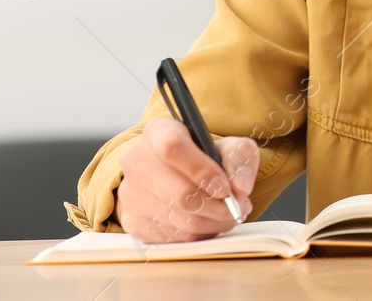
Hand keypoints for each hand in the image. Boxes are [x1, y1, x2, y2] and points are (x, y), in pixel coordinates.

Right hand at [112, 118, 256, 242]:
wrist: (178, 175)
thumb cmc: (206, 158)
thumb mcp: (229, 145)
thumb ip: (240, 158)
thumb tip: (240, 187)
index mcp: (159, 132)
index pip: (172, 147)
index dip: (202, 171)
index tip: (225, 188)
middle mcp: (137, 161)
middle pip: (181, 194)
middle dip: (219, 207)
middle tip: (238, 207)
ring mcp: (131, 194)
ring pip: (181, 220)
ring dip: (213, 223)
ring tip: (227, 214)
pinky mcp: (132, 222)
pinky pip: (173, 238)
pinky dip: (198, 235)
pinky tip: (206, 222)